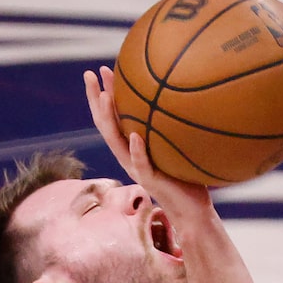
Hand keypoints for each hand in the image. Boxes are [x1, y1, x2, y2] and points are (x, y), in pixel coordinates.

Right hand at [82, 68, 218, 235]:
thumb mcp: (178, 147)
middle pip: (105, 125)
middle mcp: (129, 157)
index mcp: (132, 148)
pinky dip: (136, 150)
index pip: (112, 117)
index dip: (104, 95)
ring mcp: (137, 169)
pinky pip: (141, 164)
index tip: (100, 70)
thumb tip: (185, 97)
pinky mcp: (150, 181)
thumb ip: (173, 128)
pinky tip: (134, 136)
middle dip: (95, 99)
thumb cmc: (188, 179)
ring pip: (116, 142)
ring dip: (109, 118)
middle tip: (88, 74)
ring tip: (104, 96)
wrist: (193, 213)